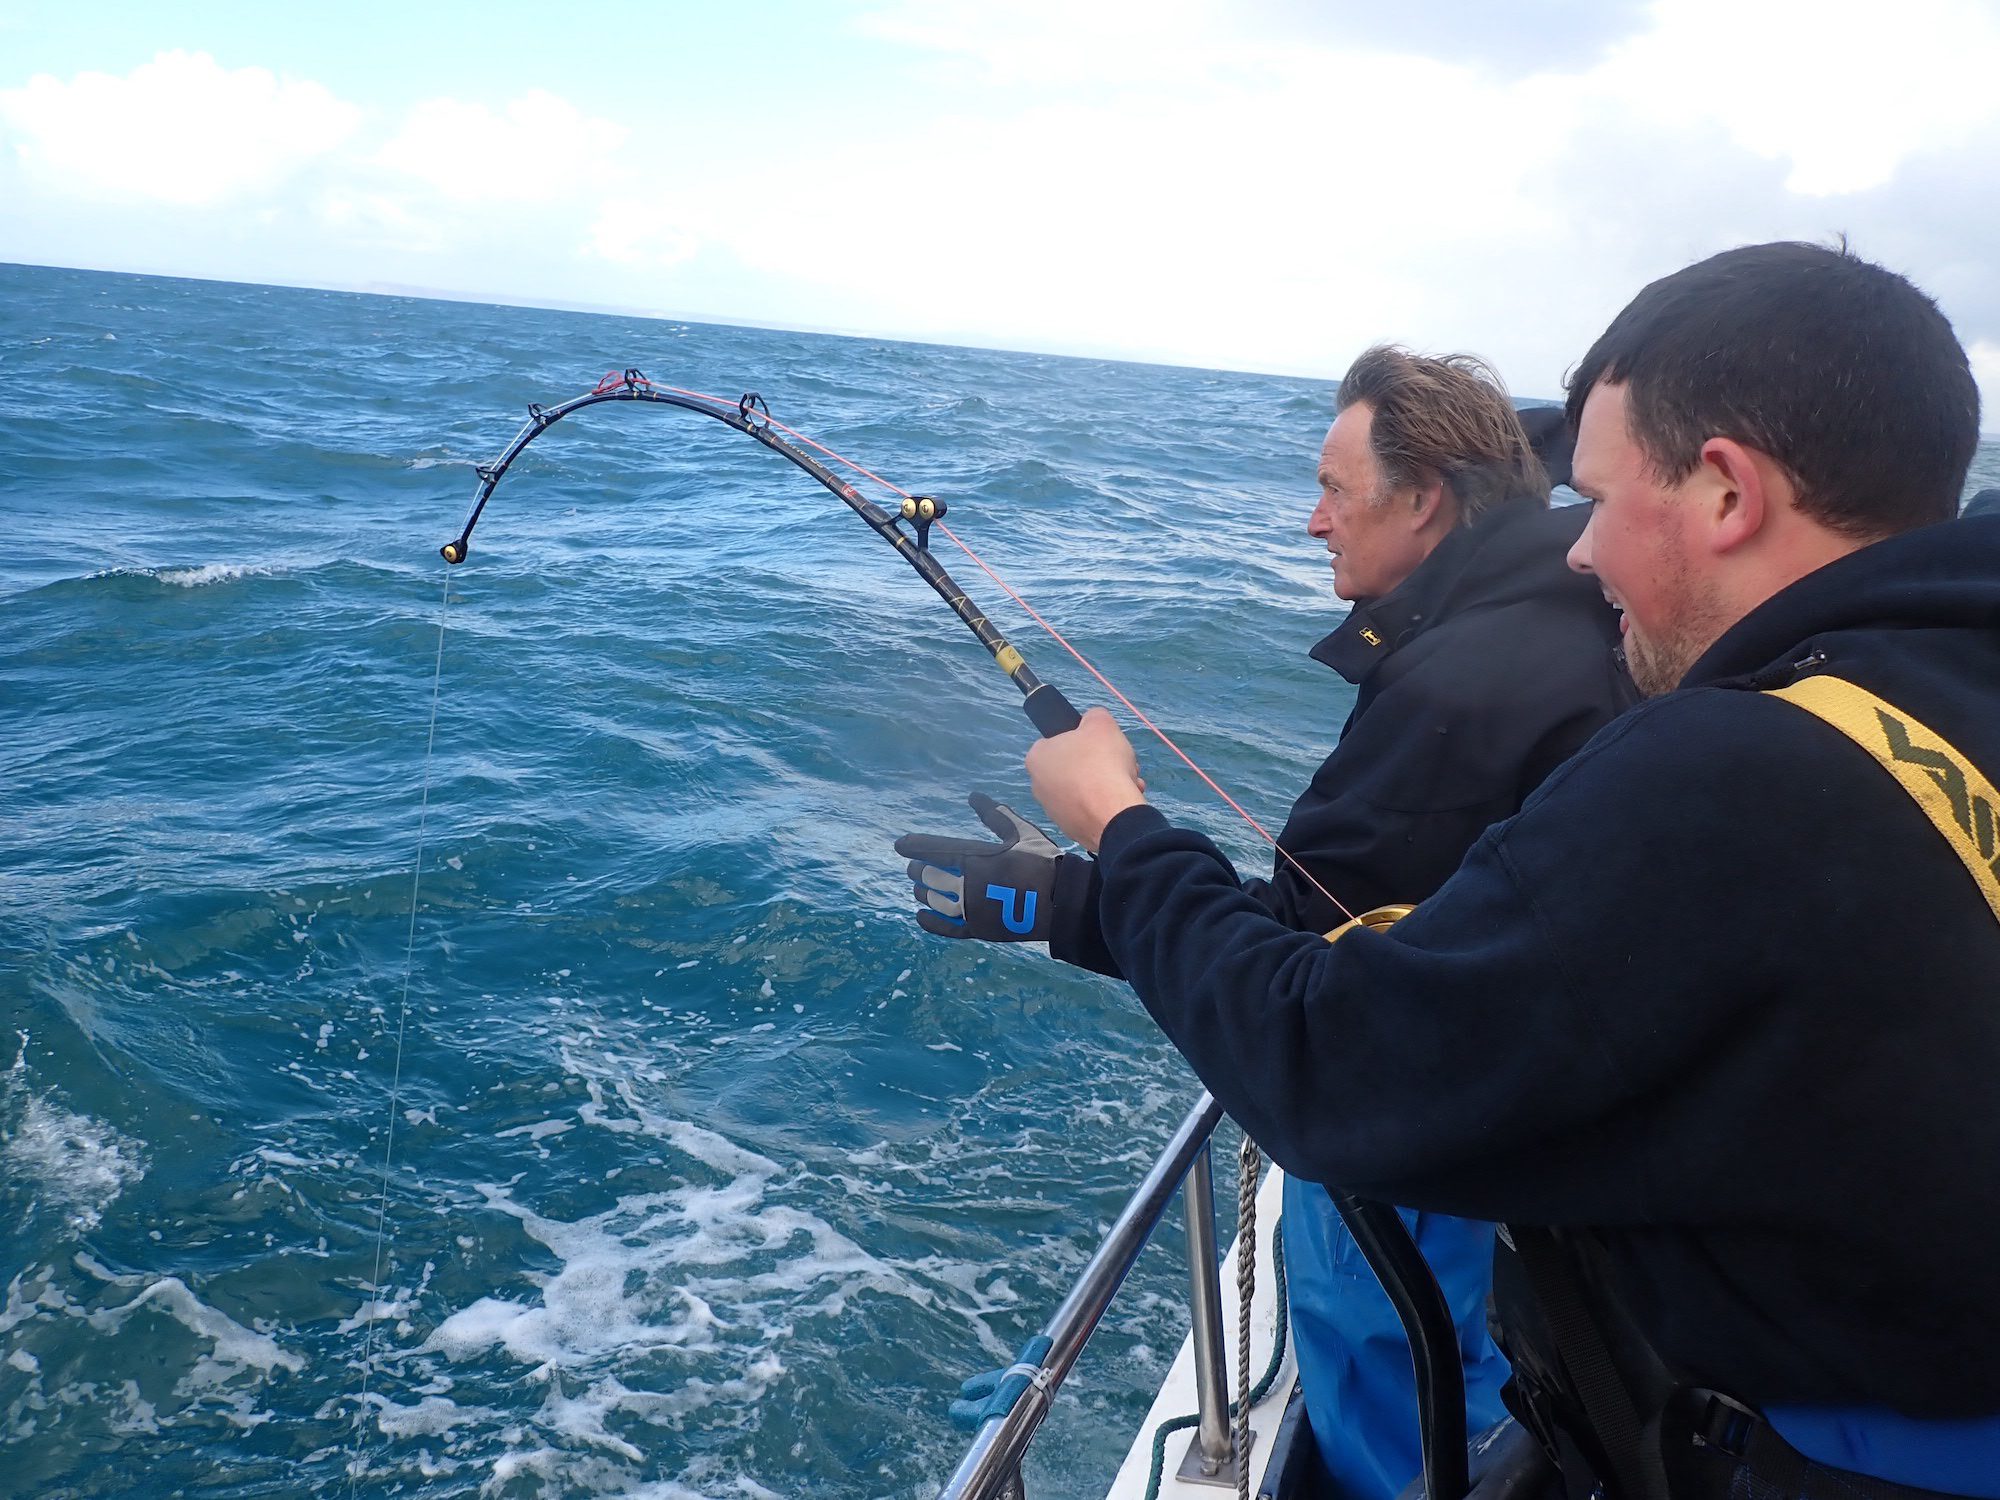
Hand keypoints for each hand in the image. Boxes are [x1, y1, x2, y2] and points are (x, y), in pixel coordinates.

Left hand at [895, 793, 1061, 941]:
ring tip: (919, 887)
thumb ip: (994, 814)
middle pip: (930, 876)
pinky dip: (929, 922)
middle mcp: (966, 884)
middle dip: (919, 869)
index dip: (913, 846)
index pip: (933, 850)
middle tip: (915, 867)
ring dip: (923, 891)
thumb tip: (973, 796)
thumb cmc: (1041, 861)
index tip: (900, 845)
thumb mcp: (1020, 831)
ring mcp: (971, 910)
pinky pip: (946, 928)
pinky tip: (920, 915)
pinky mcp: (978, 929)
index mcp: (975, 858)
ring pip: (934, 900)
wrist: (1060, 900)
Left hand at [1025, 707, 1146, 852]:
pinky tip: (1122, 802)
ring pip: (1085, 789)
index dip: (1082, 738)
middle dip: (1098, 764)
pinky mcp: (1070, 829)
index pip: (1057, 740)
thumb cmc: (1102, 764)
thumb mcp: (1101, 723)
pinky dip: (1106, 805)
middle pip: (1074, 766)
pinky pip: (1090, 810)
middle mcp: (1038, 785)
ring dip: (1106, 784)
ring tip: (1126, 783)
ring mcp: (1053, 811)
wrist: (1113, 815)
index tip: (1100, 743)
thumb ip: (1094, 716)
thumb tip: (1092, 720)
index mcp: (1037, 757)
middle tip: (1118, 763)